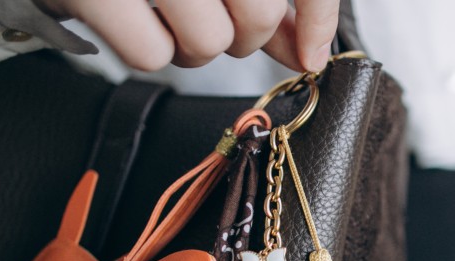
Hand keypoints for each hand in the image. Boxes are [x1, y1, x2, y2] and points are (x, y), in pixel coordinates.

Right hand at [33, 0, 339, 72]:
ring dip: (195, 45)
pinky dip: (148, 49)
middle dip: (245, 36)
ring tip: (169, 13)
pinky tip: (136, 18)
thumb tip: (309, 51)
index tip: (310, 53)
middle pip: (260, 14)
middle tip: (217, 20)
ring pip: (209, 40)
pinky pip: (152, 54)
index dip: (318, 15)